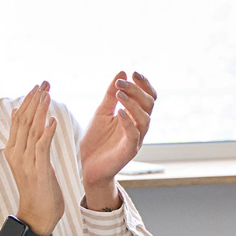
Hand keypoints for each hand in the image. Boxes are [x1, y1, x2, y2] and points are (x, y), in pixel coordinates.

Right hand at [4, 82, 63, 235]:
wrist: (36, 215)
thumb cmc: (35, 187)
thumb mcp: (27, 159)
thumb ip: (22, 136)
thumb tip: (18, 111)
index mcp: (13, 149)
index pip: (19, 118)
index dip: (29, 100)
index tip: (38, 85)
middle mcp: (17, 153)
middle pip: (24, 120)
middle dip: (35, 100)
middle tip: (44, 82)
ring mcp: (26, 162)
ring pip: (32, 130)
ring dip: (40, 111)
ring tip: (47, 94)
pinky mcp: (38, 171)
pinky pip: (42, 148)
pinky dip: (47, 133)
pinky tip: (53, 120)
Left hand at [79, 72, 156, 210]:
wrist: (86, 164)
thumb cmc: (96, 139)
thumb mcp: (102, 111)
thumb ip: (111, 94)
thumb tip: (122, 71)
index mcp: (135, 116)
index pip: (148, 97)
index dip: (144, 84)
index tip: (133, 72)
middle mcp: (139, 127)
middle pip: (149, 105)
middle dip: (137, 91)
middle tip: (122, 82)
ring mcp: (136, 139)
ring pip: (145, 119)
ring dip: (133, 104)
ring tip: (120, 94)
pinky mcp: (129, 151)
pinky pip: (134, 135)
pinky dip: (128, 122)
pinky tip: (120, 112)